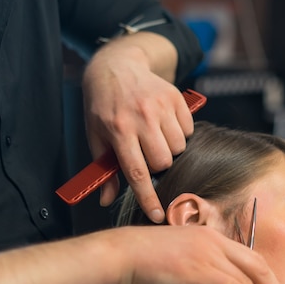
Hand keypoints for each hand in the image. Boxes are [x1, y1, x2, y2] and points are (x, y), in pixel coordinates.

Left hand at [82, 33, 192, 222]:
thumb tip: (106, 201)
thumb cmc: (103, 108)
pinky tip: (164, 124)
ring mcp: (160, 106)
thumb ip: (104, 170)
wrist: (116, 67)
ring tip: (155, 136)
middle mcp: (141, 117)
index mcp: (118, 131)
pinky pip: (188, 130)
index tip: (158, 216)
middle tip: (147, 154)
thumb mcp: (96, 137)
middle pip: (164, 161)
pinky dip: (180, 132)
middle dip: (158, 165)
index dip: (148, 198)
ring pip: (179, 147)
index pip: (137, 173)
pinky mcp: (175, 98)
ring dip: (170, 149)